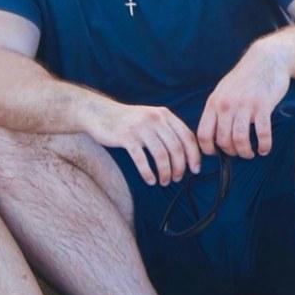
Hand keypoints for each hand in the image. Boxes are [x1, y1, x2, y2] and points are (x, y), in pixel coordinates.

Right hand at [83, 102, 200, 185]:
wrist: (99, 112)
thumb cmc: (128, 121)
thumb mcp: (150, 118)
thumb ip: (167, 130)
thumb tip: (187, 154)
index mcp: (164, 114)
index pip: (187, 136)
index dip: (194, 155)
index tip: (195, 169)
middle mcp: (154, 119)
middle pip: (176, 148)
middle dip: (179, 168)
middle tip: (177, 178)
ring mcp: (140, 127)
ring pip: (161, 155)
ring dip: (165, 173)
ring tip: (164, 181)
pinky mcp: (126, 137)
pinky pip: (142, 159)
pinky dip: (148, 173)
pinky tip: (150, 180)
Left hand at [197, 43, 290, 158]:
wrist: (266, 60)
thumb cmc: (244, 78)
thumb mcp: (223, 91)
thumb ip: (217, 110)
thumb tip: (213, 135)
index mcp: (213, 103)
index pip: (203, 134)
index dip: (208, 149)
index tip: (217, 153)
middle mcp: (226, 105)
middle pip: (222, 140)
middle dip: (231, 152)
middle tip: (239, 152)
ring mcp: (244, 106)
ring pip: (240, 140)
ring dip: (246, 152)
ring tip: (251, 153)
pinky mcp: (263, 106)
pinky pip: (262, 134)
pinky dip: (264, 146)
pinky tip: (264, 149)